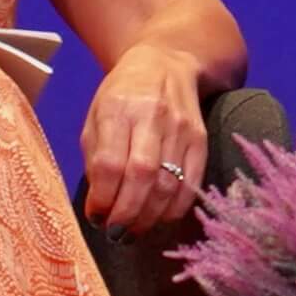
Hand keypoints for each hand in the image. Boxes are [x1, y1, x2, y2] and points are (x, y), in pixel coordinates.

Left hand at [81, 44, 212, 239]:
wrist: (168, 62)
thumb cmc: (123, 94)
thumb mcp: (96, 115)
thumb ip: (94, 158)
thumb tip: (99, 207)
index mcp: (118, 107)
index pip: (111, 162)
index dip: (103, 197)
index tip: (96, 216)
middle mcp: (152, 116)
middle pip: (142, 175)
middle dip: (127, 214)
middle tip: (116, 233)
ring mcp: (181, 127)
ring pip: (169, 184)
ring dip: (150, 217)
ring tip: (134, 231)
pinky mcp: (201, 139)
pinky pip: (192, 183)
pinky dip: (175, 209)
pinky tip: (159, 218)